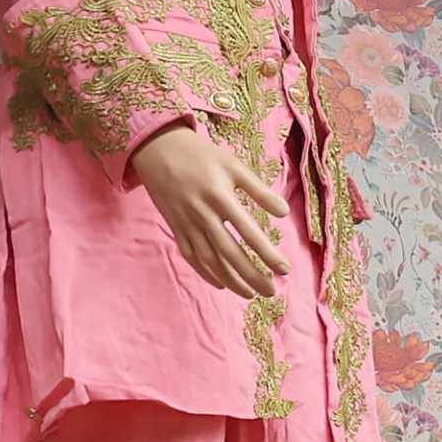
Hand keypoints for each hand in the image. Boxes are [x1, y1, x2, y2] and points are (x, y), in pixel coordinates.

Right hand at [132, 124, 290, 297]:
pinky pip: (190, 255)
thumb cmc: (201, 155)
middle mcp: (202, 214)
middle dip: (252, 275)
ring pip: (209, 259)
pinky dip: (206, 272)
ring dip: (231, 280)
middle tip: (271, 291)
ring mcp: (186, 223)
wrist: (156, 148)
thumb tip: (285, 212)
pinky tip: (222, 283)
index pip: (249, 233)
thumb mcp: (233, 165)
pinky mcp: (175, 227)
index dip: (267, 254)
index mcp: (220, 198)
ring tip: (251, 294)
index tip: (284, 269)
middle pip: (230, 253)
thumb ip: (259, 190)